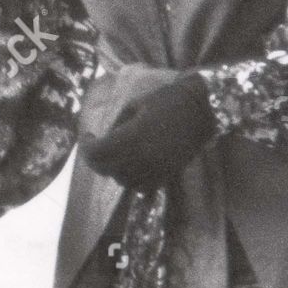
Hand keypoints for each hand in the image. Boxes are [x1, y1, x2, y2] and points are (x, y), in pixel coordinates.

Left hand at [83, 72, 216, 189]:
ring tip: (116, 154)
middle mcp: (142, 158)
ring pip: (122, 181)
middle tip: (96, 145)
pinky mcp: (166, 175)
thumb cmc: (168, 100)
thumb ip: (117, 124)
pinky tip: (133, 165)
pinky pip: (141, 187)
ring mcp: (155, 169)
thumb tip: (106, 138)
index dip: (86, 146)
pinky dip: (132, 179)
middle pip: (106, 169)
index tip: (87, 136)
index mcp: (132, 136)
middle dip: (96, 158)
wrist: (201, 109)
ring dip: (113, 169)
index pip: (96, 153)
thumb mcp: (136, 104)